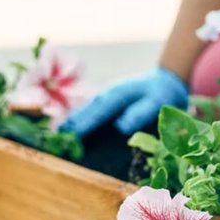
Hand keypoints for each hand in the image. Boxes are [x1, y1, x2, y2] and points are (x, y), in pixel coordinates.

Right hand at [61, 67, 188, 137]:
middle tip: (54, 138)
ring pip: (86, 109)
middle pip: (86, 109)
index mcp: (118, 94)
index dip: (84, 124)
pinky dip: (80, 119)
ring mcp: (106, 97)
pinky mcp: (108, 102)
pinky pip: (91, 111)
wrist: (166, 81)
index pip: (97, 111)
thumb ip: (141, 112)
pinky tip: (71, 129)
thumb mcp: (159, 102)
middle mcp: (108, 94)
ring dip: (72, 121)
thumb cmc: (164, 94)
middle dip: (71, 123)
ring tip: (56, 135)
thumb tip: (121, 126)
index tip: (70, 136)